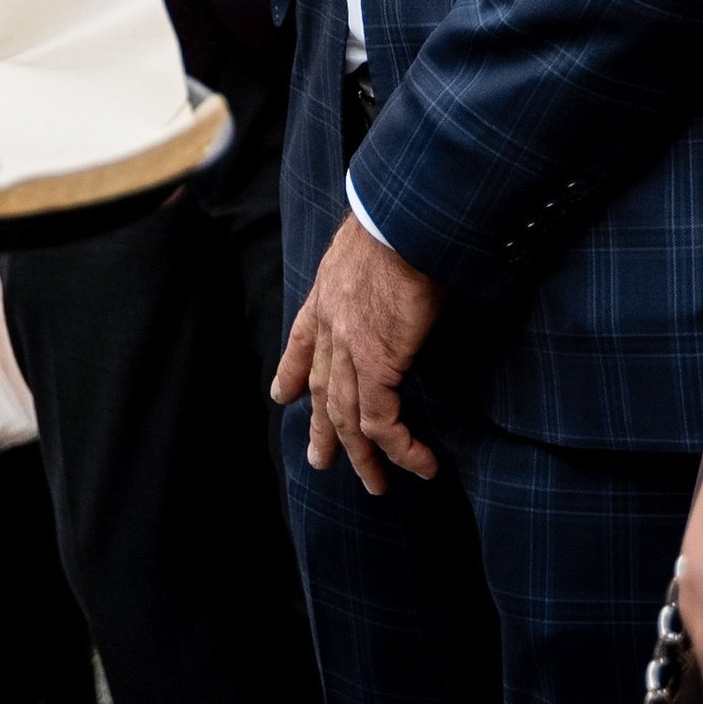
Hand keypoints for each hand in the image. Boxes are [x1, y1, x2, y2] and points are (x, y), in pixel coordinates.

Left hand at [271, 210, 442, 491]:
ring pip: (348, 417)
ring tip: (376, 485)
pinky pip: (383, 422)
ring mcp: (350, 349)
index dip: (291, 371)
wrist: (402, 218)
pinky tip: (421, 465)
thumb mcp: (374, 242)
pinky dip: (401, 449)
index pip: (302, 340)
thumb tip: (402, 268)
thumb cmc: (398, 220)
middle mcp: (331, 325)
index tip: (281, 395)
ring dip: (362, 456)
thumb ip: (376, 268)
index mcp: (327, 294)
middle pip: (321, 389)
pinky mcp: (378, 365)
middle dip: (322, 429)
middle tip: (320, 461)